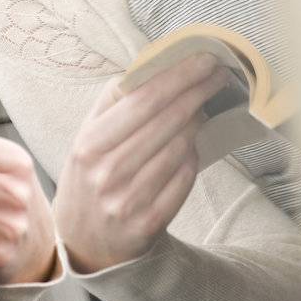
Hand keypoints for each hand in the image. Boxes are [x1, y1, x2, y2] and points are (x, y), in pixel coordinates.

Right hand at [54, 53, 231, 274]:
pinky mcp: (148, 225)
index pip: (142, 100)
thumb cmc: (89, 177)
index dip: (177, 77)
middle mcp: (106, 172)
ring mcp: (128, 200)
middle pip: (166, 121)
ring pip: (179, 149)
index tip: (202, 59)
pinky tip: (192, 146)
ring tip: (202, 108)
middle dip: (197, 92)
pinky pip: (183, 180)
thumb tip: (150, 67)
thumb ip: (111, 104)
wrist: (82, 241)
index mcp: (88, 143)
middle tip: (217, 74)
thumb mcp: (85, 139)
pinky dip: (192, 158)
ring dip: (196, 123)